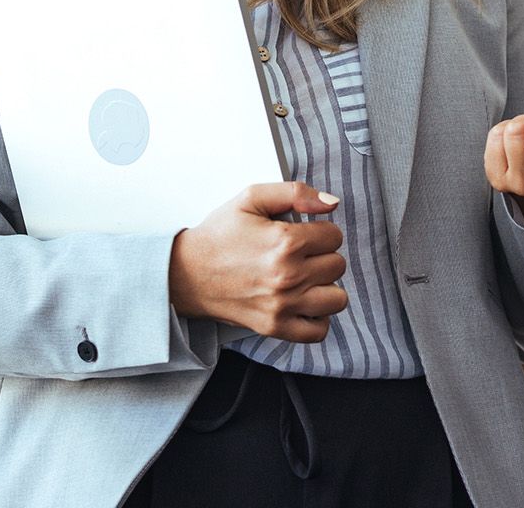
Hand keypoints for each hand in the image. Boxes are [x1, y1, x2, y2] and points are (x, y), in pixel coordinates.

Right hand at [168, 182, 347, 341]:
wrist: (187, 272)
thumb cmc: (219, 235)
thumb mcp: (251, 198)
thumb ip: (295, 192)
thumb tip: (331, 202)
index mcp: (285, 241)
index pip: (334, 236)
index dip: (320, 231)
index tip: (302, 234)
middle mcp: (289, 276)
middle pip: (337, 265)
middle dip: (322, 256)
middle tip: (300, 255)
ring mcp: (283, 305)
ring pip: (337, 298)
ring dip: (325, 286)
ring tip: (306, 279)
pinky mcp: (275, 327)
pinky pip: (319, 330)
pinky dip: (317, 318)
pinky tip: (304, 303)